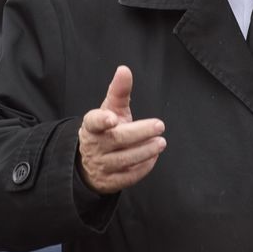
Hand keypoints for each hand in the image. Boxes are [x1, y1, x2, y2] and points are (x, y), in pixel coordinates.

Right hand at [77, 66, 165, 193]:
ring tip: (160, 142)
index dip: (101, 120)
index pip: (93, 122)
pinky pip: (128, 177)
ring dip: (145, 151)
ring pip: (124, 160)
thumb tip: (124, 69)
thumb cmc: (106, 130)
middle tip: (160, 125)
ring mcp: (101, 165)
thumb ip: (119, 92)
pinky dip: (143, 167)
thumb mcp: (110, 110)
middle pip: (117, 140)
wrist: (92, 162)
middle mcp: (94, 146)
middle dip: (140, 133)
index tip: (112, 117)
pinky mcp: (109, 182)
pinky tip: (153, 157)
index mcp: (92, 126)